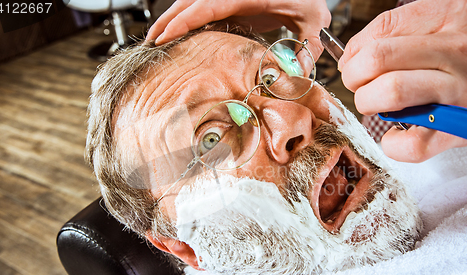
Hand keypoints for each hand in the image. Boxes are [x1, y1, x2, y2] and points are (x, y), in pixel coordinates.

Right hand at [146, 0, 330, 62]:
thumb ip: (307, 47)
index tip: (164, 35)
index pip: (207, 5)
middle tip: (151, 42)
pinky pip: (203, 9)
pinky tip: (180, 36)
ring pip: (192, 3)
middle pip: (191, 2)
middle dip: (168, 20)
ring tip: (158, 40)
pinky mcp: (231, 3)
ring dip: (174, 19)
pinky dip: (188, 21)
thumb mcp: (315, 20)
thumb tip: (297, 75)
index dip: (183, 20)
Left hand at [338, 0, 466, 161]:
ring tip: (376, 103)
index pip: (383, 28)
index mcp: (454, 14)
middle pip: (377, 59)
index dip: (355, 49)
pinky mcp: (462, 130)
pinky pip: (413, 144)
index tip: (354, 61)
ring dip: (369, 102)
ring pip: (391, 92)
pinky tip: (396, 134)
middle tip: (361, 84)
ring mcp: (461, 90)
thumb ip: (413, 29)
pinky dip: (393, 144)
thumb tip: (356, 52)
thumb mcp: (459, 22)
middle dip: (355, 77)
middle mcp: (458, 49)